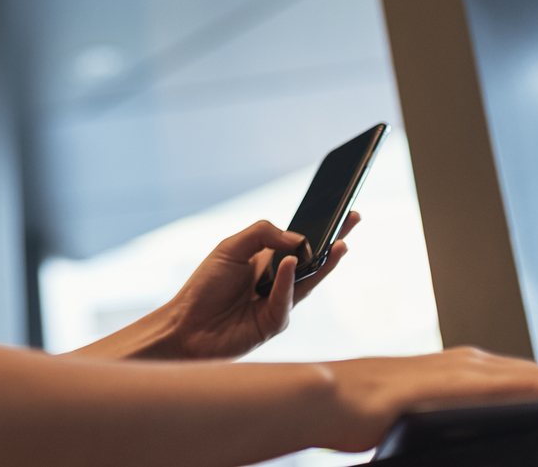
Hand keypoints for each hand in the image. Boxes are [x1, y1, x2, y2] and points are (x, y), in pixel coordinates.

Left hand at [160, 214, 359, 360]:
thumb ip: (261, 234)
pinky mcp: (273, 324)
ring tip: (337, 244)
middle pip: (314, 262)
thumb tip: (298, 238)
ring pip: (309, 283)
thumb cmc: (205, 286)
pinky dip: (289, 282)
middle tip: (352, 223)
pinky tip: (291, 266)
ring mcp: (278, 304)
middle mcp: (277, 283)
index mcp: (267, 262)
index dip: (320, 230)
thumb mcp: (230, 248)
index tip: (342, 212)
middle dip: (335, 243)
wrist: (185, 324)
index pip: (300, 243)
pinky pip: (286, 301)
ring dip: (324, 264)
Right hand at [315, 347, 537, 451]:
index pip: (529, 380)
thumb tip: (462, 436)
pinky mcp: (459, 382)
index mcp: (461, 372)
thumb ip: (442, 420)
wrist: (326, 395)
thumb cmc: (360, 412)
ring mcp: (465, 370)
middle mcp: (470, 364)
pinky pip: (518, 386)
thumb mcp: (412, 417)